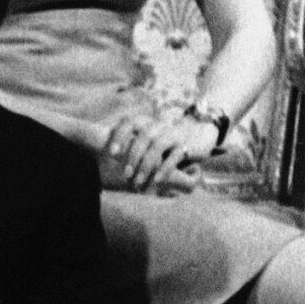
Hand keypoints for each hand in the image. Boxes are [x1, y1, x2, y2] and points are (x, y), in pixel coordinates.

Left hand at [100, 108, 214, 195]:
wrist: (199, 133)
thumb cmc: (164, 143)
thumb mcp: (147, 142)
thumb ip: (130, 146)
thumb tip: (105, 157)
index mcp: (146, 122)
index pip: (129, 121)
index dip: (119, 135)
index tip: (111, 153)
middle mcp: (159, 125)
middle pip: (143, 136)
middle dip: (132, 156)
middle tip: (125, 174)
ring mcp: (173, 133)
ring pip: (158, 146)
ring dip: (146, 165)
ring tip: (138, 181)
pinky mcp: (186, 145)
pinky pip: (175, 156)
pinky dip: (165, 168)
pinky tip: (157, 180)